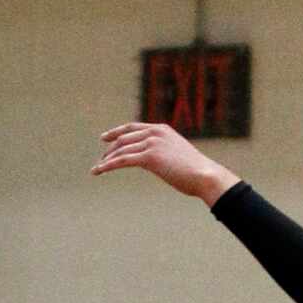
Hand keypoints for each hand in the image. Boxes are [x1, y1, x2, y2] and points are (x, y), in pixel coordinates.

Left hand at [92, 122, 239, 204]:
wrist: (205, 175)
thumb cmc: (196, 171)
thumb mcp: (178, 155)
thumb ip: (165, 153)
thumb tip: (156, 161)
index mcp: (162, 129)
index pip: (133, 127)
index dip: (116, 132)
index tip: (105, 138)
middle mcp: (155, 133)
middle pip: (124, 139)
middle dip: (110, 150)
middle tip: (101, 160)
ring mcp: (152, 143)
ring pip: (122, 150)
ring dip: (107, 160)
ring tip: (97, 169)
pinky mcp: (149, 157)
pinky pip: (123, 160)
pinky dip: (109, 165)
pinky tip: (99, 170)